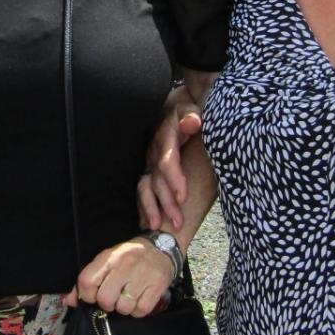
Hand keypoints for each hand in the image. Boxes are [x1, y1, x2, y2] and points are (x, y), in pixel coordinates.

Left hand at [63, 236, 174, 316]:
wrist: (160, 247)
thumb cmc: (129, 257)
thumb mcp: (106, 261)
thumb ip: (87, 280)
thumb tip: (70, 301)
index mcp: (108, 258)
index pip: (86, 282)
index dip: (86, 296)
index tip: (93, 296)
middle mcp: (124, 265)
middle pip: (105, 299)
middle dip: (107, 304)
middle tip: (114, 297)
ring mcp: (142, 276)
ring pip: (124, 308)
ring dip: (124, 307)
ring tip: (128, 296)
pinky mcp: (157, 286)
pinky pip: (141, 311)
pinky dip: (138, 310)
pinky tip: (139, 298)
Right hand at [138, 84, 202, 229]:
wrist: (172, 108)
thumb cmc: (188, 112)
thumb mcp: (191, 109)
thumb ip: (192, 116)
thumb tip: (192, 123)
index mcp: (165, 138)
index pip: (167, 160)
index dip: (173, 178)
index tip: (182, 197)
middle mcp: (154, 152)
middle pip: (156, 180)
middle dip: (165, 202)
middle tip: (178, 222)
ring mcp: (148, 162)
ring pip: (145, 187)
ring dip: (150, 207)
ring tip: (156, 227)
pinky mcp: (148, 170)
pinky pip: (142, 190)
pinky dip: (142, 207)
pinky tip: (145, 224)